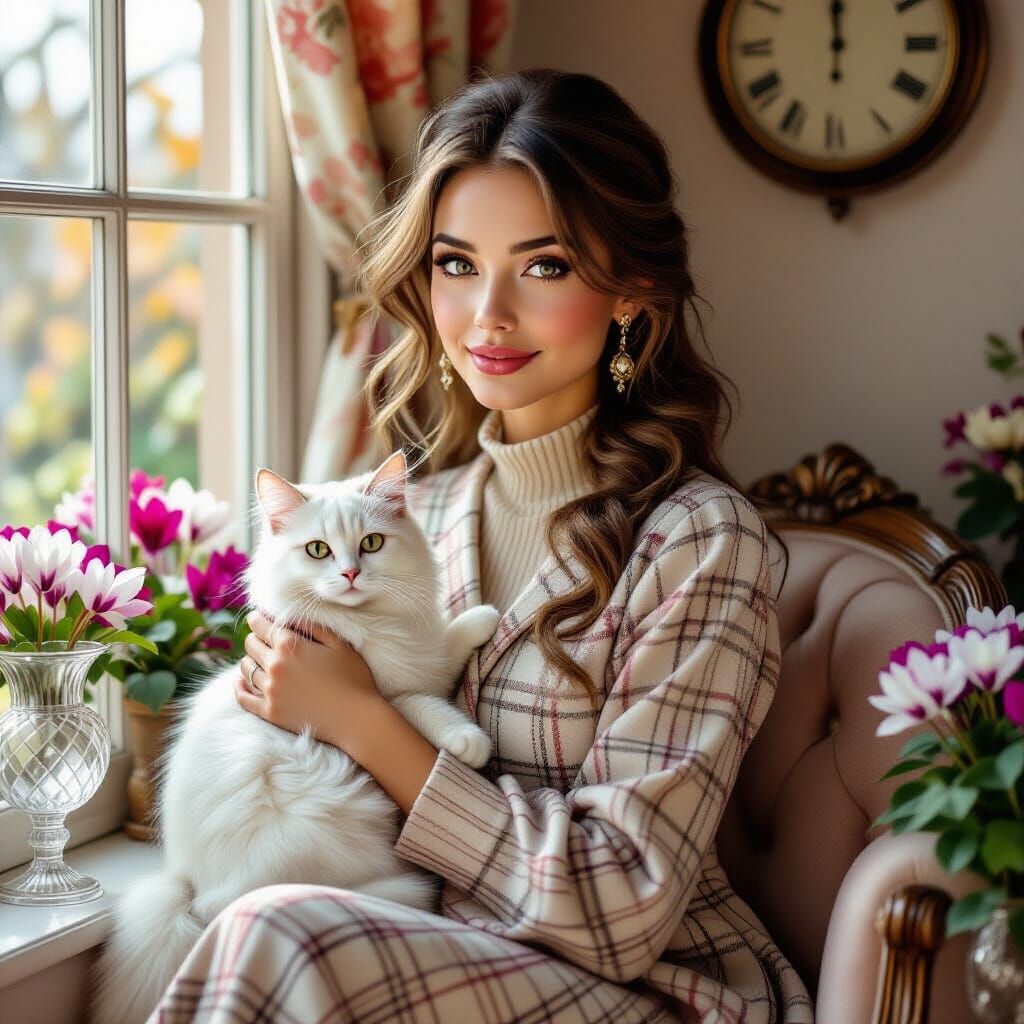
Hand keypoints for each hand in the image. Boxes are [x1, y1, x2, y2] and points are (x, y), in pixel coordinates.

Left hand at [237, 609, 381, 744]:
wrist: (357, 719)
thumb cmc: (354, 678)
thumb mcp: (339, 644)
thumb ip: (312, 626)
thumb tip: (289, 616)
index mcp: (290, 645)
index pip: (261, 625)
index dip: (257, 618)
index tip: (258, 616)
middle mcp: (275, 666)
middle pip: (251, 644)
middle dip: (255, 637)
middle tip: (263, 638)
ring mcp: (270, 691)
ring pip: (246, 668)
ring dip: (250, 660)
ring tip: (258, 658)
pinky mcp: (270, 712)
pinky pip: (243, 697)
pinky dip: (239, 687)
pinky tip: (240, 681)